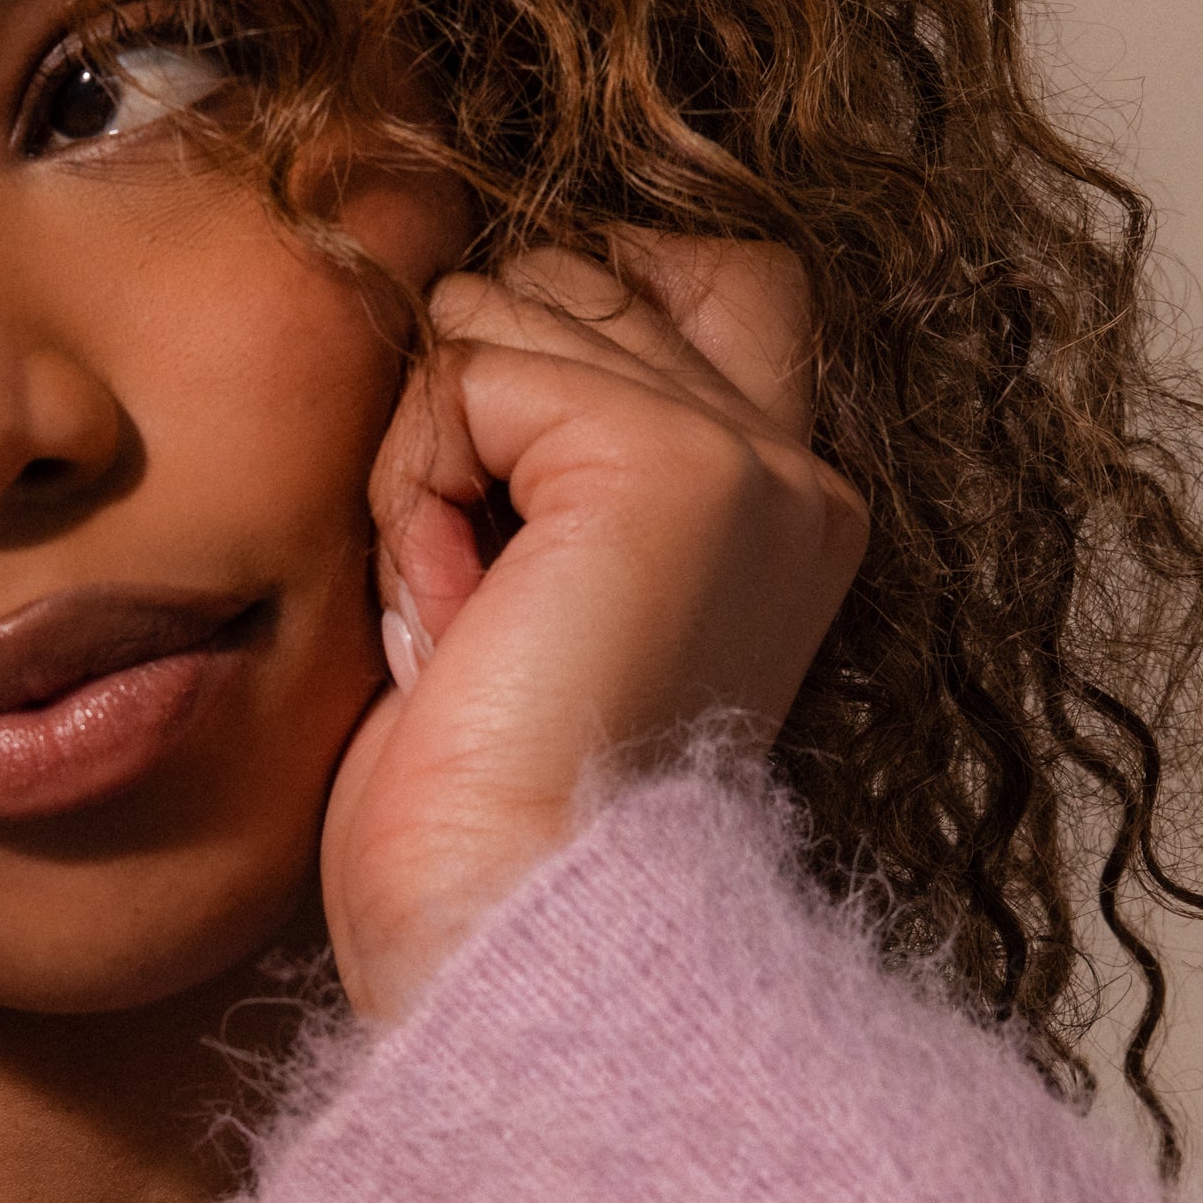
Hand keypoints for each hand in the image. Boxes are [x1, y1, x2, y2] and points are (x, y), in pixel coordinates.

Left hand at [321, 235, 868, 1017]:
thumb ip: (539, 450)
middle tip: (461, 598)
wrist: (495, 926)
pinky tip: (447, 620)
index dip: (555, 326)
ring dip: (426, 464)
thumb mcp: (521, 593)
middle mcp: (788, 469)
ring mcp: (741, 458)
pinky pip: (468, 375)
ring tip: (457, 623)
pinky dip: (414, 497)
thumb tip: (466, 304)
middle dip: (464, 412)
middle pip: (577, 275)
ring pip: (505, 314)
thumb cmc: (473, 811)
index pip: (691, 276)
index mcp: (777, 507)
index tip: (479, 500)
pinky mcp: (668, 461)